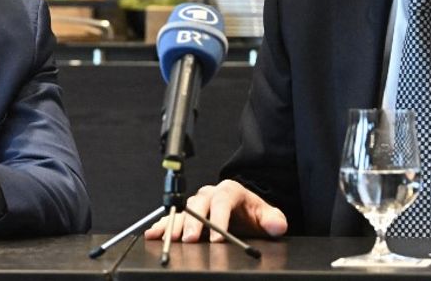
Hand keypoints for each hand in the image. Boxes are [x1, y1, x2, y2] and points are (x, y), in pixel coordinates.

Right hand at [143, 179, 287, 241]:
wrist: (243, 211)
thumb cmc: (252, 214)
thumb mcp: (266, 216)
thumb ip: (273, 220)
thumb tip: (276, 225)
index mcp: (230, 190)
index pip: (223, 201)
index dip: (218, 219)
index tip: (216, 238)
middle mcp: (210, 193)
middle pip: (199, 204)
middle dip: (193, 222)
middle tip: (189, 239)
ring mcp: (197, 203)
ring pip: (183, 210)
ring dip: (175, 224)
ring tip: (169, 238)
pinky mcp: (187, 213)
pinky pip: (172, 217)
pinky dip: (163, 225)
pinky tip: (154, 234)